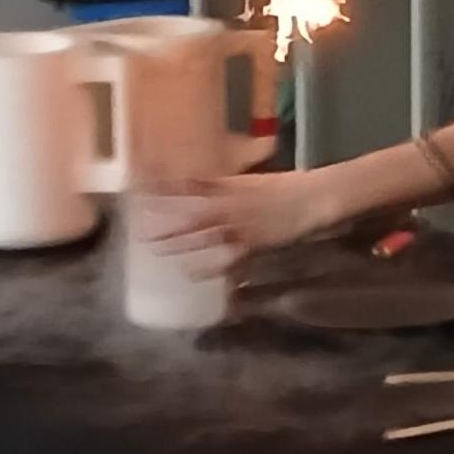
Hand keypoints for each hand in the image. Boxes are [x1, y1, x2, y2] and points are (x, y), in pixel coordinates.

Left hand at [134, 169, 330, 275]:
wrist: (312, 198)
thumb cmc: (285, 187)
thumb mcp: (252, 180)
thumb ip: (227, 185)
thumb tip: (204, 185)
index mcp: (231, 185)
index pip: (192, 185)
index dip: (167, 189)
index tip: (143, 190)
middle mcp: (231, 204)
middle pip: (192, 213)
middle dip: (166, 222)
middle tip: (140, 230)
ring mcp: (240, 225)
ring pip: (204, 236)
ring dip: (179, 243)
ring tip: (156, 250)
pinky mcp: (252, 243)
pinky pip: (225, 258)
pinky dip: (207, 267)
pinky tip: (189, 274)